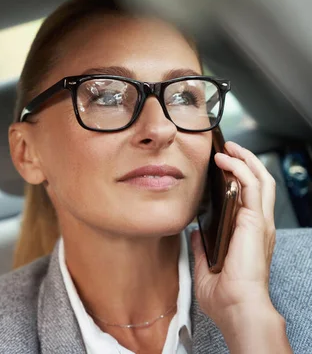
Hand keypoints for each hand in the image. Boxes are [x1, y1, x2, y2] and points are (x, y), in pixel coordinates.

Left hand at [191, 141, 289, 351]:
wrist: (236, 308)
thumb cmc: (225, 297)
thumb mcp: (208, 267)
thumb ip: (203, 248)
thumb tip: (195, 233)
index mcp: (249, 236)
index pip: (249, 199)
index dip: (239, 180)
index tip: (221, 168)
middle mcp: (259, 226)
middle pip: (260, 183)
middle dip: (245, 161)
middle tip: (227, 149)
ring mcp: (260, 222)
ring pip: (260, 179)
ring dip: (245, 159)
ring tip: (227, 147)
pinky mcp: (256, 220)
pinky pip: (252, 185)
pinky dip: (240, 167)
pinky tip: (225, 159)